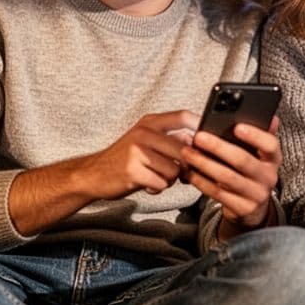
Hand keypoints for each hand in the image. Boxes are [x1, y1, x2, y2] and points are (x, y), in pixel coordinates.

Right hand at [9, 110, 199, 235]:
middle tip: (178, 172)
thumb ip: (172, 140)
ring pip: (174, 170)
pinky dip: (157, 188)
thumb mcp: (147, 141)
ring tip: (155, 177)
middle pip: (183, 149)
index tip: (210, 139)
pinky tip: (146, 184)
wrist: (94, 174)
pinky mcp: (132, 171)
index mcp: (149, 122)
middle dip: (186, 166)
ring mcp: (137, 151)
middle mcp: (143, 133)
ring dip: (169, 179)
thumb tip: (203, 144)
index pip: (182, 116)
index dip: (200, 125)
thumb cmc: (127, 159)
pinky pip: (161, 183)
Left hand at [183, 116, 281, 230]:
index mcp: (273, 159)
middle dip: (218, 147)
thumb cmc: (251, 172)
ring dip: (204, 164)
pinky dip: (202, 181)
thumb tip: (270, 117)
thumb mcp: (258, 155)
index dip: (255, 136)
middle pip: (243, 160)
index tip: (237, 127)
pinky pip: (218, 193)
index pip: (270, 145)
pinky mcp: (242, 208)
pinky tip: (190, 172)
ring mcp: (256, 194)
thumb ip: (260, 136)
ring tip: (188, 153)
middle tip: (199, 137)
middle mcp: (268, 177)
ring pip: (227, 177)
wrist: (253, 207)